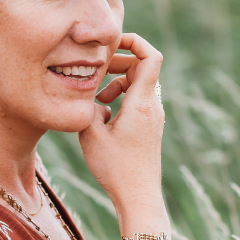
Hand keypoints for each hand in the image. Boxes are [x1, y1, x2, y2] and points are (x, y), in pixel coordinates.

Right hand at [79, 33, 164, 214]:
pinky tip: (104, 115)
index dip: (133, 42)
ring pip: (140, 84)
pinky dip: (122, 97)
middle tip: (95, 73)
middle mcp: (152, 106)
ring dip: (118, 82)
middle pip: (143, 67)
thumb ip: (87, 107)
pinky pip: (138, 100)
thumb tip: (88, 95)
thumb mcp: (90, 134)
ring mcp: (153, 117)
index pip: (150, 56)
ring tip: (98, 100)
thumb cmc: (115, 169)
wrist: (138, 197)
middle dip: (118, 63)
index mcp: (141, 103)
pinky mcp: (150, 127)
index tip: (110, 45)